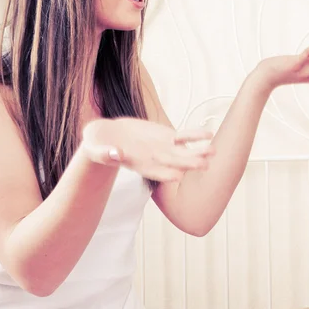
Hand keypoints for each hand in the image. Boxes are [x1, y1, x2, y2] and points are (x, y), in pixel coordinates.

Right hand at [81, 117, 214, 181]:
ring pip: (184, 151)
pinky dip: (195, 135)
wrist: (107, 137)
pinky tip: (209, 134)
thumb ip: (105, 154)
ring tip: (213, 150)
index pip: (156, 173)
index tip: (177, 175)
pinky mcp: (166, 136)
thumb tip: (114, 154)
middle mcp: (155, 160)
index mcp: (139, 166)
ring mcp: (163, 148)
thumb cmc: (98, 146)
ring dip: (198, 151)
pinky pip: (184, 136)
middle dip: (189, 164)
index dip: (166, 174)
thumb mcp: (96, 149)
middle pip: (175, 163)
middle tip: (205, 164)